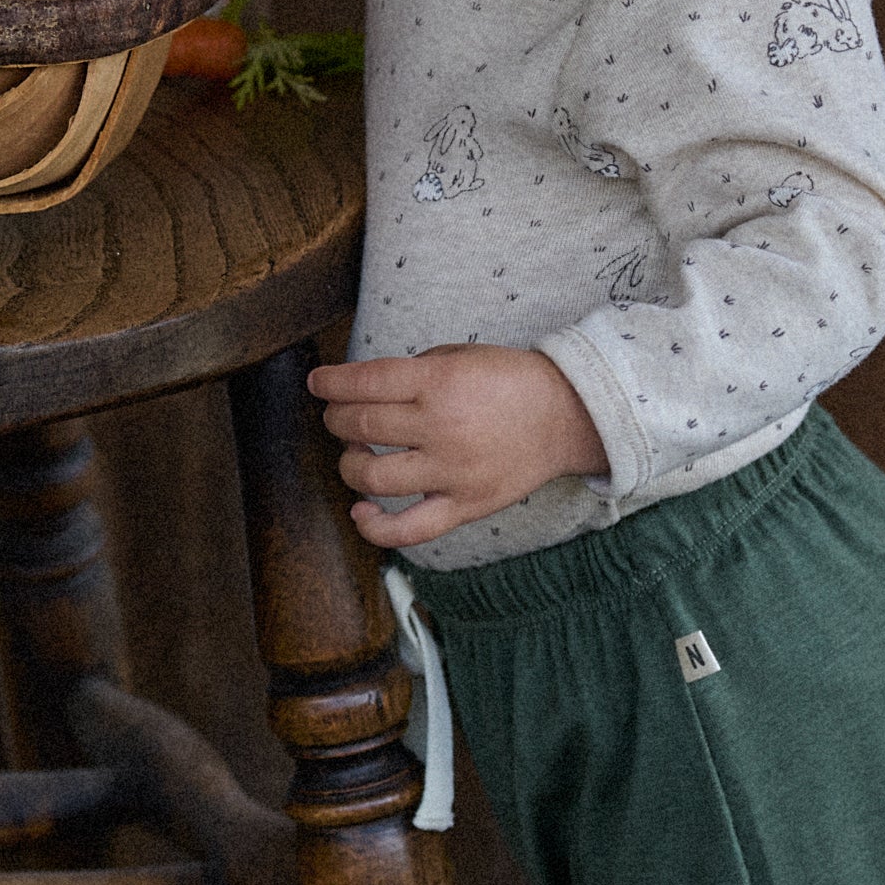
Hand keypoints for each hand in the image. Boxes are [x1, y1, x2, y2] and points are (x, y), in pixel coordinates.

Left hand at [307, 345, 606, 548]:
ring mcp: (452, 471)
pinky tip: (362, 511)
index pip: (365, 382)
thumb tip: (366, 390)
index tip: (318, 383)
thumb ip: (413, 372)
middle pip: (361, 425)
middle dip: (336, 418)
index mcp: (439, 381)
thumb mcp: (460, 355)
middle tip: (337, 415)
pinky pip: (410, 529)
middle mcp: (441, 426)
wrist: (566, 416)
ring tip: (354, 454)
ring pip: (373, 476)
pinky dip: (376, 526)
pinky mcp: (464, 505)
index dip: (330, 383)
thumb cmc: (511, 382)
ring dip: (349, 463)